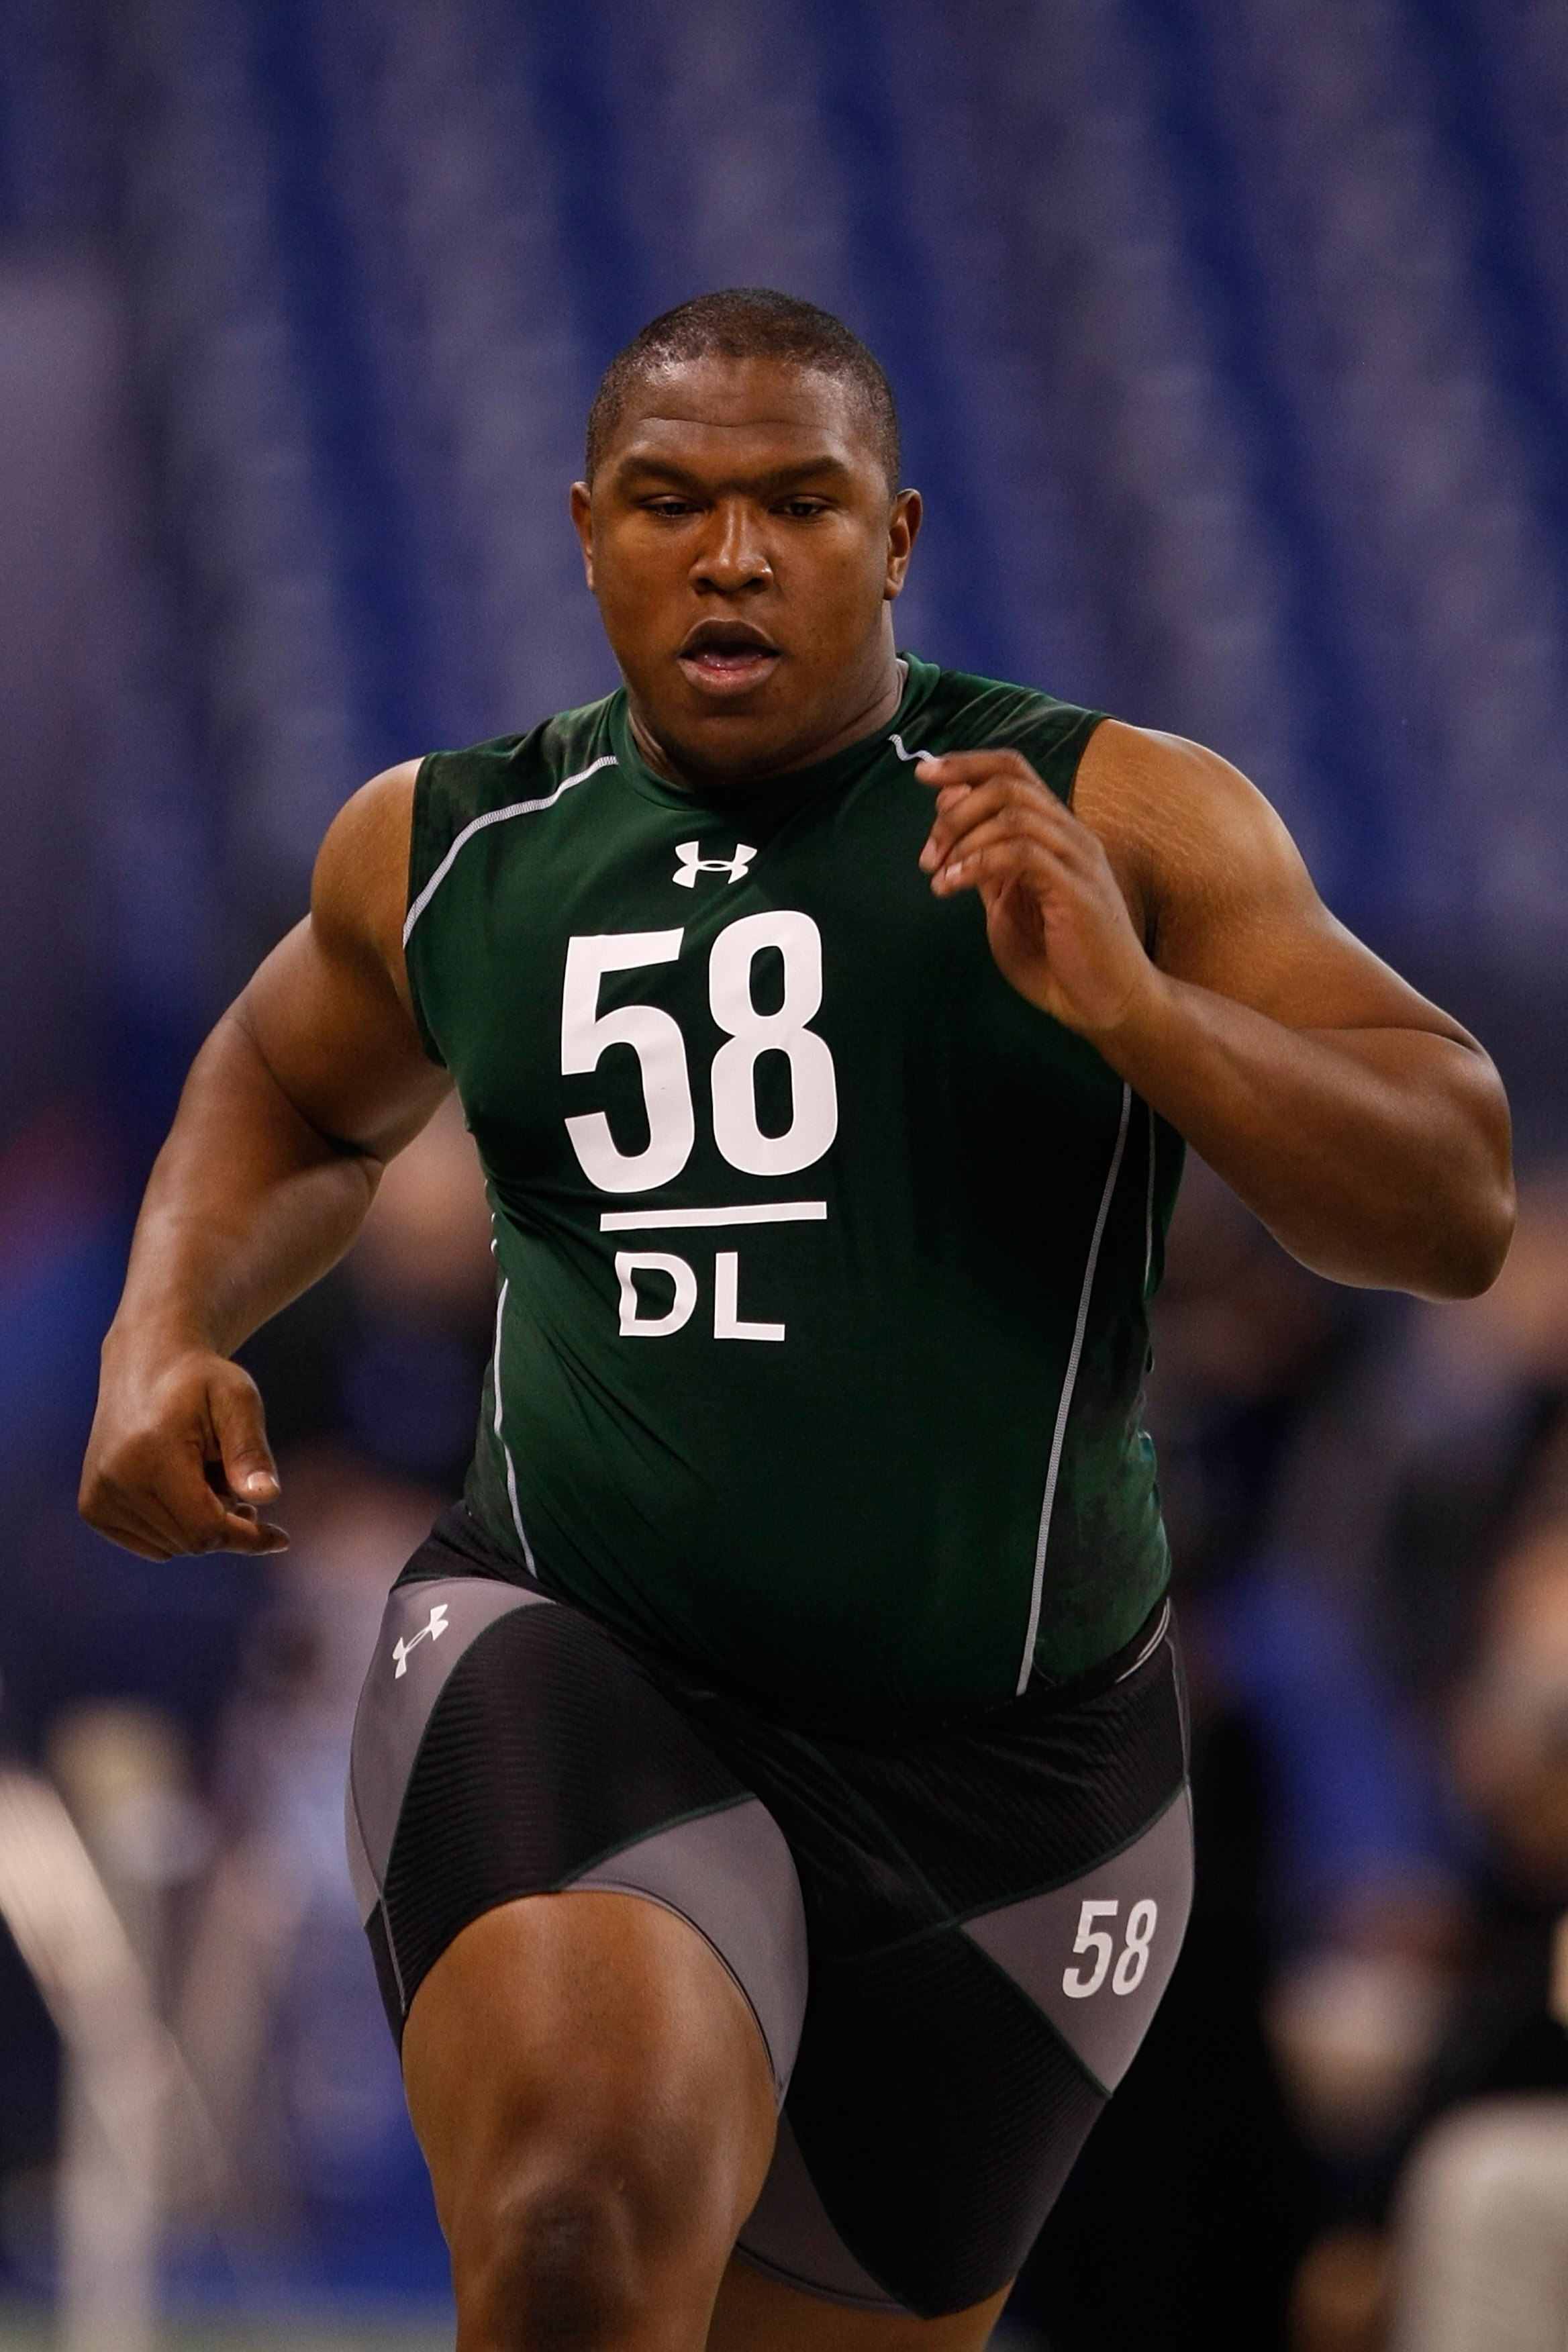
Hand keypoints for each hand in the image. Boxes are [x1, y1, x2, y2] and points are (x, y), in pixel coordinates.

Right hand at [80, 1337, 287, 1560]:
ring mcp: (98, 1498)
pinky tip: (182, 1487)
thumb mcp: (237, 1400)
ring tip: (206, 1474)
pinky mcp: (93, 1507)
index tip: (279, 1538)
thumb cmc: (201, 1380)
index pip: (204, 1529)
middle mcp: (114, 1482)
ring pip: (173, 1547)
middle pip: (191, 1542)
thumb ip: (250, 1449)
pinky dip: (177, 1527)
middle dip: (228, 1525)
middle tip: (238, 1483)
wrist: (145, 1364)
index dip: (247, 1539)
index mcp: (150, 1456)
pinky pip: (152, 1544)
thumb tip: (267, 1495)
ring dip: (202, 1523)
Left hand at [917, 749, 1156, 1034]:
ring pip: (1013, 812)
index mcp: (1055, 832)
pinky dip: (977, 863)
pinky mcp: (1076, 889)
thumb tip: (949, 811)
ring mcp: (1077, 859)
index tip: (923, 775)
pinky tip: (952, 887)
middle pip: (1008, 782)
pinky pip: (1021, 853)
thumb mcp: (1006, 902)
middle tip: (928, 857)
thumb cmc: (1058, 959)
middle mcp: (1070, 835)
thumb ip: (983, 859)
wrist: (1105, 1005)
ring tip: (937, 877)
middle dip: (955, 810)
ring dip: (963, 838)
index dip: (966, 764)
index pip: (1013, 770)